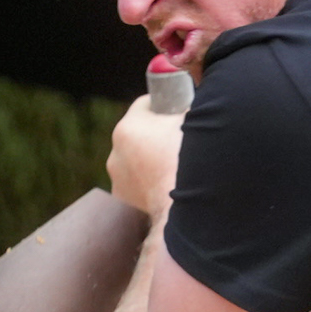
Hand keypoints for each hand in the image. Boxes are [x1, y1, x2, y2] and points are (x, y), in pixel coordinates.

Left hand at [106, 91, 185, 220]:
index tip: (175, 110)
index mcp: (129, 127)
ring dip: (149, 158)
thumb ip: (189, 109)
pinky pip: (135, 181)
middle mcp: (116, 151)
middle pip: (138, 132)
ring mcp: (117, 176)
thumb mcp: (194, 124)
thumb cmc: (189, 161)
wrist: (184, 207)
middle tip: (177, 141)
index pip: (145, 104)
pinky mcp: (122, 196)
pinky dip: (147, 181)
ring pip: (135, 158)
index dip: (163, 105)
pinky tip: (164, 183)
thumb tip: (193, 106)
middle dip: (155, 134)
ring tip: (172, 166)